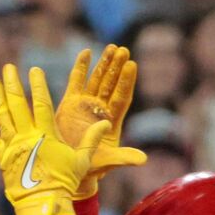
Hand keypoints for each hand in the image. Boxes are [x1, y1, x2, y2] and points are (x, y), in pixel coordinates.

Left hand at [0, 63, 114, 214]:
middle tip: (8, 68)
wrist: (44, 204)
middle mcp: (27, 137)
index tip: (35, 69)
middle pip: (17, 104)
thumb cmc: (65, 183)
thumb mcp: (82, 161)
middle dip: (12, 84)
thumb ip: (92, 139)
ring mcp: (13, 147)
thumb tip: (106, 122)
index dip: (38, 85)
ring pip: (2, 117)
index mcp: (47, 134)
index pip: (41, 103)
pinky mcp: (3, 159)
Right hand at [56, 45, 145, 197]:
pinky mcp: (71, 103)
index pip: (122, 97)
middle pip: (112, 84)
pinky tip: (86, 52)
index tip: (132, 64)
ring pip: (98, 79)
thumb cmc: (92, 167)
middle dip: (117, 67)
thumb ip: (123, 158)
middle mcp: (102, 109)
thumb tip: (143, 160)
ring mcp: (87, 104)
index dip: (126, 81)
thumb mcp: (107, 161)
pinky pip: (76, 81)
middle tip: (124, 50)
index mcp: (113, 120)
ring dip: (104, 64)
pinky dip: (81, 67)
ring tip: (112, 47)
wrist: (71, 167)